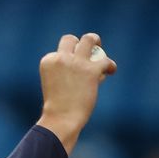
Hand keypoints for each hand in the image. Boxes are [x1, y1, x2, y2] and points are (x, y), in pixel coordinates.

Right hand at [36, 33, 116, 154]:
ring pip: (89, 39)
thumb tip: (90, 65)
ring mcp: (75, 62)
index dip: (70, 60)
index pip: (60, 51)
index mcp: (48, 60)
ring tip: (101, 53)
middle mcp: (60, 57)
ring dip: (96, 42)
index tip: (74, 73)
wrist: (61, 118)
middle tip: (89, 50)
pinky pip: (105, 60)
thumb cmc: (58, 107)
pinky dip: (110, 66)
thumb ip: (67, 72)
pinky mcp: (90, 70)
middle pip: (70, 39)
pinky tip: (110, 72)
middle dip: (80, 42)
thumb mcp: (55, 84)